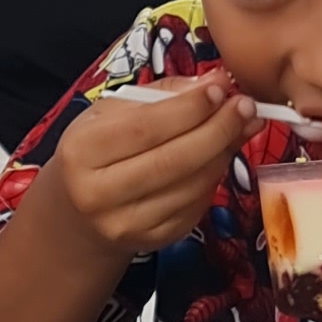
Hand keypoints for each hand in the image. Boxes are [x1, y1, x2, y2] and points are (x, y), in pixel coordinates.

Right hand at [42, 75, 246, 259]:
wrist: (75, 213)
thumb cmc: (96, 151)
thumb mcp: (112, 113)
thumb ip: (163, 95)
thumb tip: (216, 81)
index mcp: (82, 152)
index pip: (145, 128)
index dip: (190, 108)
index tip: (221, 88)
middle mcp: (98, 193)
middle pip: (174, 160)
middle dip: (219, 129)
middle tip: (246, 107)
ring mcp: (125, 223)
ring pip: (192, 185)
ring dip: (224, 152)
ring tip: (240, 127)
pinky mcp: (151, 241)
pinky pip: (196, 205)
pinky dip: (214, 177)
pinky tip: (218, 157)